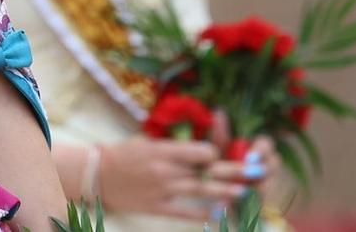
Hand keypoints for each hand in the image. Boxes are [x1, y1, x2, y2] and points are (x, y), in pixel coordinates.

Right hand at [96, 137, 251, 219]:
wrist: (98, 175)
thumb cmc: (123, 153)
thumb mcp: (147, 140)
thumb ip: (172, 144)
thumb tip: (197, 143)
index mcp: (164, 149)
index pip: (201, 150)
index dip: (217, 153)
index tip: (224, 154)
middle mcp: (166, 169)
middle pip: (207, 171)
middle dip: (235, 172)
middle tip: (257, 172)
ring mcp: (163, 190)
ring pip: (201, 191)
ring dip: (225, 192)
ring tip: (245, 193)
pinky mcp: (157, 206)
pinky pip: (184, 211)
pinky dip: (202, 213)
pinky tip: (218, 214)